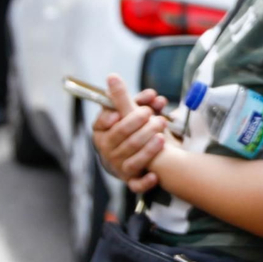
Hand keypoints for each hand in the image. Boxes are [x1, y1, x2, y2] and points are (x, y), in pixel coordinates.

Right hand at [92, 74, 171, 192]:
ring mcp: (119, 167)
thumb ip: (122, 97)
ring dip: (148, 148)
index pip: (104, 124)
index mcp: (101, 133)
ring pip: (132, 159)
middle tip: (154, 117)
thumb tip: (112, 76)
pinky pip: (136, 184)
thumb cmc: (128, 129)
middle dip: (139, 126)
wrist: (132, 155)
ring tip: (161, 136)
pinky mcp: (131, 180)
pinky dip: (145, 182)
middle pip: (122, 138)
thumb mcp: (124, 111)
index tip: (120, 112)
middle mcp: (108, 151)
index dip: (112, 118)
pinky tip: (155, 175)